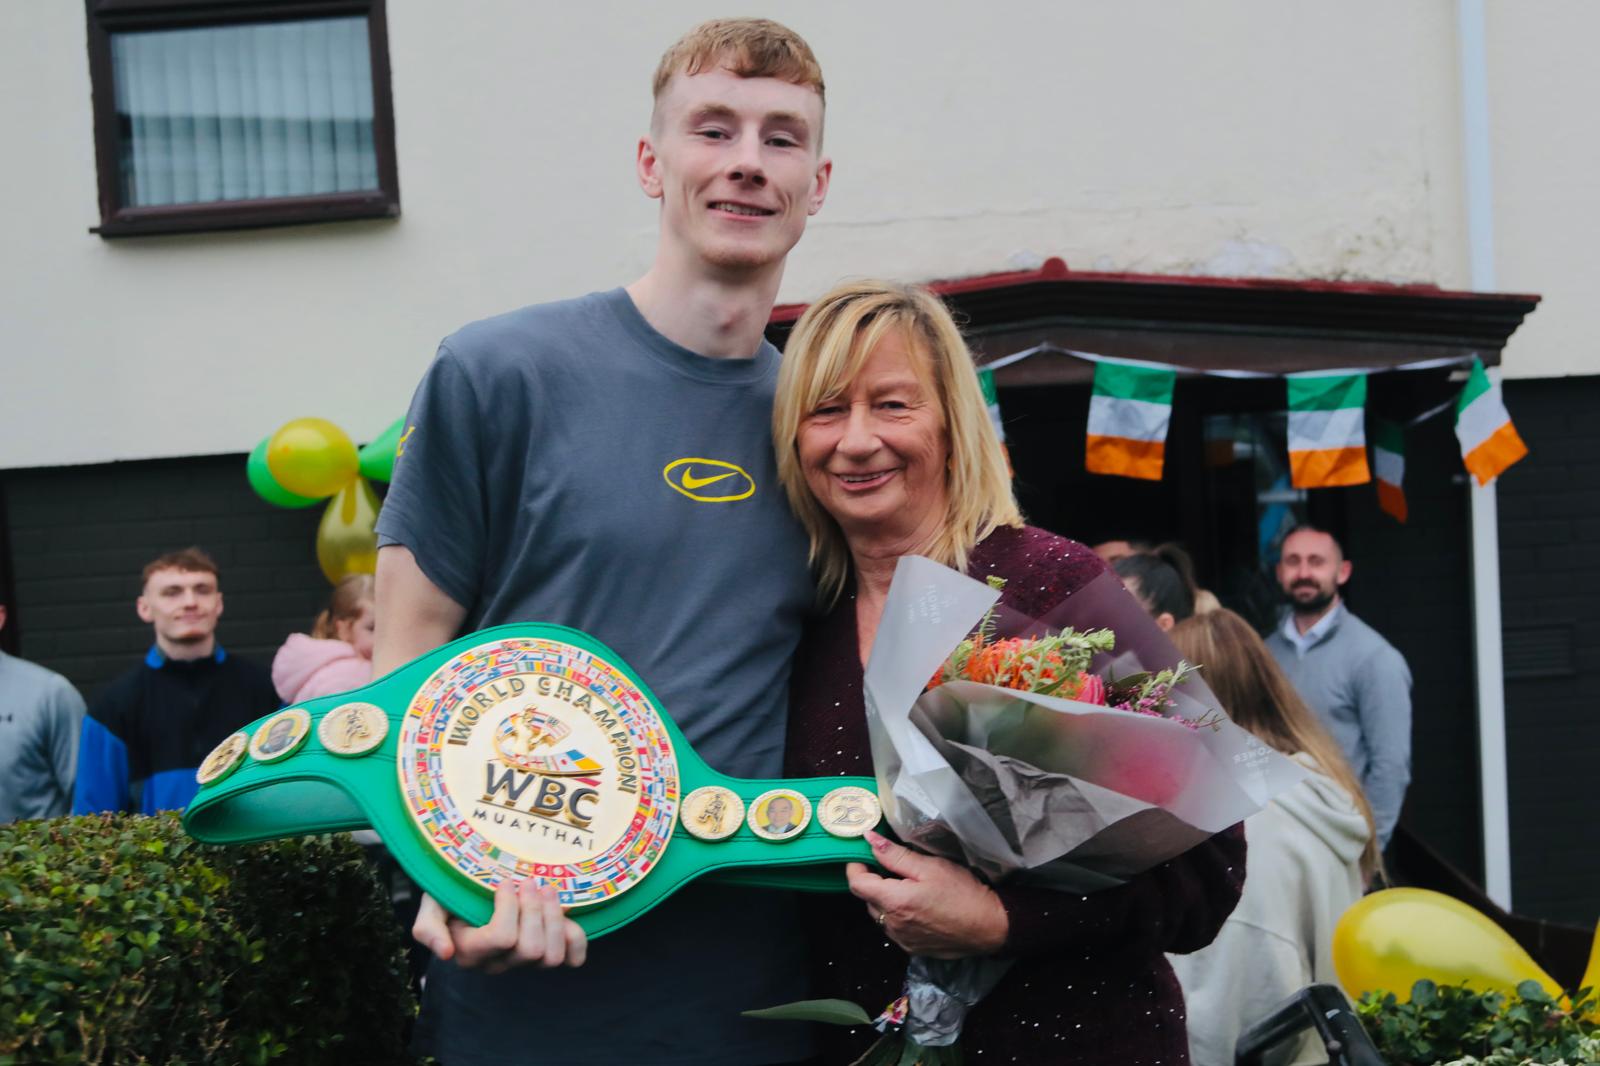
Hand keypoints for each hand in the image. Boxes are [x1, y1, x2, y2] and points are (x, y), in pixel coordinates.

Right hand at [412, 882, 587, 972]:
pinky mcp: (547, 953)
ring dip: (555, 918)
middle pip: (530, 949)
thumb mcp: (430, 905)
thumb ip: (428, 928)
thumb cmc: (450, 894)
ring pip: (551, 957)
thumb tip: (446, 953)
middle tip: (529, 882)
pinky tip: (565, 916)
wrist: (470, 888)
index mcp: (471, 952)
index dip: (509, 907)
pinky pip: (572, 960)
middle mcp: (498, 962)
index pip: (502, 938)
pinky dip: (575, 938)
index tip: (505, 882)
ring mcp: (524, 961)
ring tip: (547, 891)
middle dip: (534, 910)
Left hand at [847, 829, 1008, 958]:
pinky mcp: (912, 948)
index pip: (857, 883)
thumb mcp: (930, 867)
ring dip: (885, 899)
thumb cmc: (963, 893)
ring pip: (880, 915)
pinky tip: (916, 906)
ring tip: (907, 886)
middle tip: (892, 867)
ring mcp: (901, 939)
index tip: (863, 854)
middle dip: (873, 881)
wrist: (989, 926)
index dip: (855, 866)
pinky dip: (897, 915)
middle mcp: (892, 925)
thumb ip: (896, 855)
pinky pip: (893, 929)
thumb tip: (869, 839)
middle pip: (867, 899)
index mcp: (894, 902)